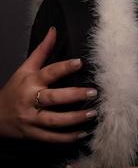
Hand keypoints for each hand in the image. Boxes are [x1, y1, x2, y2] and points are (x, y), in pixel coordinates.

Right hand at [0, 26, 97, 141]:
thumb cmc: (14, 90)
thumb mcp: (25, 68)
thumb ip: (42, 50)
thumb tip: (54, 30)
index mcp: (30, 82)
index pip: (49, 73)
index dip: (64, 67)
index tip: (80, 62)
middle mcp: (30, 100)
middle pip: (53, 98)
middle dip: (74, 95)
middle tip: (93, 92)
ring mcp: (31, 120)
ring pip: (54, 121)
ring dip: (75, 118)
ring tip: (93, 113)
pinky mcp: (33, 135)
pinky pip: (52, 138)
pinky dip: (67, 138)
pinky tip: (82, 133)